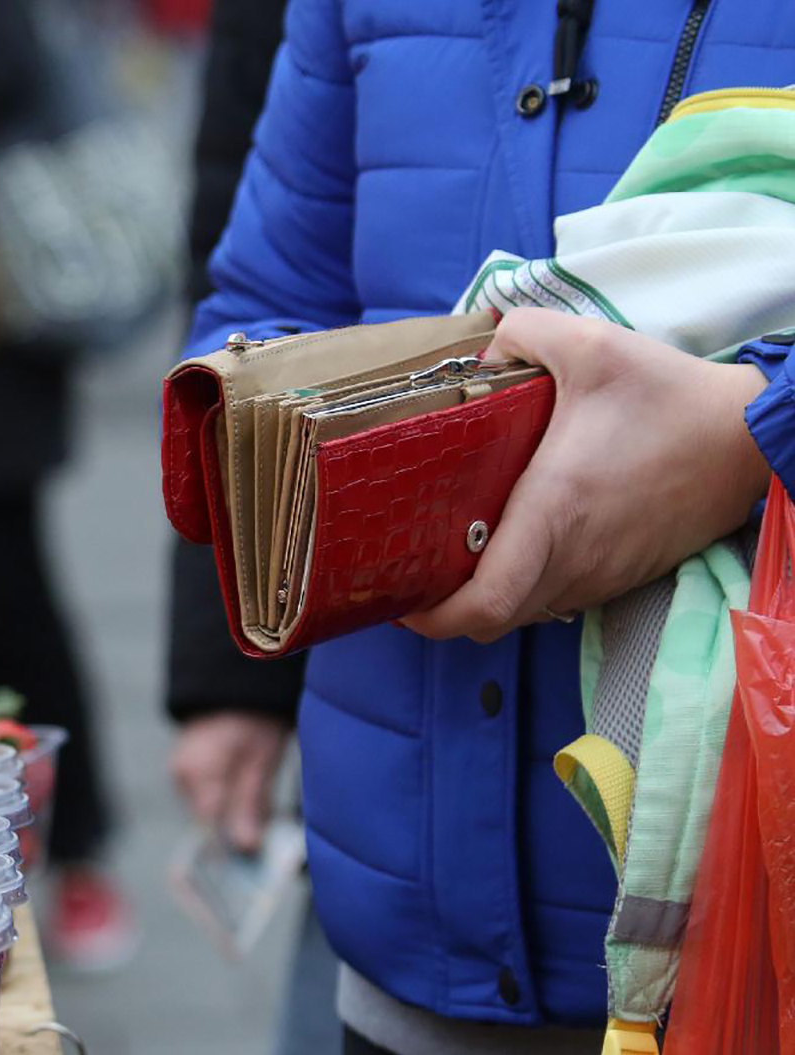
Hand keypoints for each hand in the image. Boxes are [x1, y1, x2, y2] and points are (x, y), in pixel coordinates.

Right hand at [169, 711, 290, 852]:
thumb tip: (246, 848)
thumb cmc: (255, 718)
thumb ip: (251, 804)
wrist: (236, 679)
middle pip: (209, 821)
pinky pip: (206, 797)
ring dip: (233, 816)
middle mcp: (183, 775)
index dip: (230, 849)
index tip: (253, 865)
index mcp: (201, 773)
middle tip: (270, 837)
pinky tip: (249, 793)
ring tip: (264, 808)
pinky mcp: (185, 769)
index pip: (210, 826)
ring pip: (209, 811)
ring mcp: (180, 771)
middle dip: (237, 832)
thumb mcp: (262, 760)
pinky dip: (226, 802)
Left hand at [404, 309, 769, 642]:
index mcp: (554, 512)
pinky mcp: (624, 576)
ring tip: (453, 557)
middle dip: (446, 610)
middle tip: (413, 572)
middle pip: (493, 621)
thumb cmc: (670, 395)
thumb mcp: (591, 345)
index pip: (485, 603)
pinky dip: (525, 587)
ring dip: (486, 597)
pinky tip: (512, 544)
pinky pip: (558, 598)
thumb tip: (477, 356)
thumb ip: (521, 335)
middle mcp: (575, 559)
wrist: (752, 436)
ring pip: (525, 613)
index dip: (434, 616)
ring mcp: (602, 574)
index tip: (401, 599)